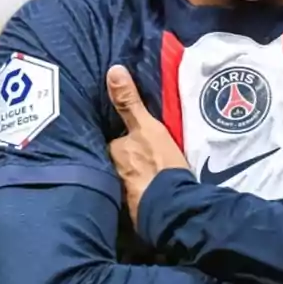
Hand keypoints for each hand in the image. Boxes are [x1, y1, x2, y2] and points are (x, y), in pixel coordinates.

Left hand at [106, 65, 190, 226]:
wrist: (173, 206)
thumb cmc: (158, 164)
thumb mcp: (147, 127)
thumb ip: (129, 102)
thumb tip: (113, 70)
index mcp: (112, 153)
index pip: (110, 142)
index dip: (117, 139)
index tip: (124, 138)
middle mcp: (109, 174)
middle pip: (114, 162)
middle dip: (122, 160)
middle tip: (136, 157)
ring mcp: (120, 195)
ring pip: (122, 179)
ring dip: (129, 178)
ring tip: (142, 175)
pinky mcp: (132, 213)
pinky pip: (132, 197)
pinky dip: (136, 195)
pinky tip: (146, 194)